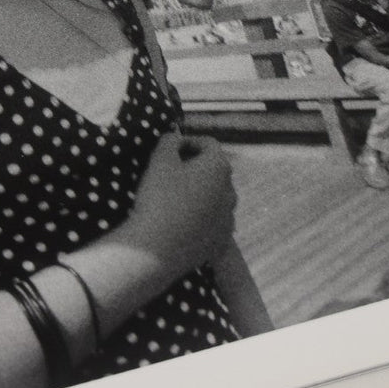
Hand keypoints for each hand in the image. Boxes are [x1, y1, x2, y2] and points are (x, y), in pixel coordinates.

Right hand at [117, 132, 235, 268]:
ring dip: (200, 193)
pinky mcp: (222, 241)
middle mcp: (231, 191)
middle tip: (170, 172)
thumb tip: (176, 138)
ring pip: (215, 197)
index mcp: (219, 167)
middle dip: (195, 167)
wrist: (157, 249)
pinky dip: (202, 217)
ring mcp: (229, 218)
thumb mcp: (159, 160)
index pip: (208, 144)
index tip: (170, 149)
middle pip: (214, 170)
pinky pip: (213, 222)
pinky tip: (182, 221)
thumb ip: (169, 141)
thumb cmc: (158, 198)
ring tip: (175, 198)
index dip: (187, 142)